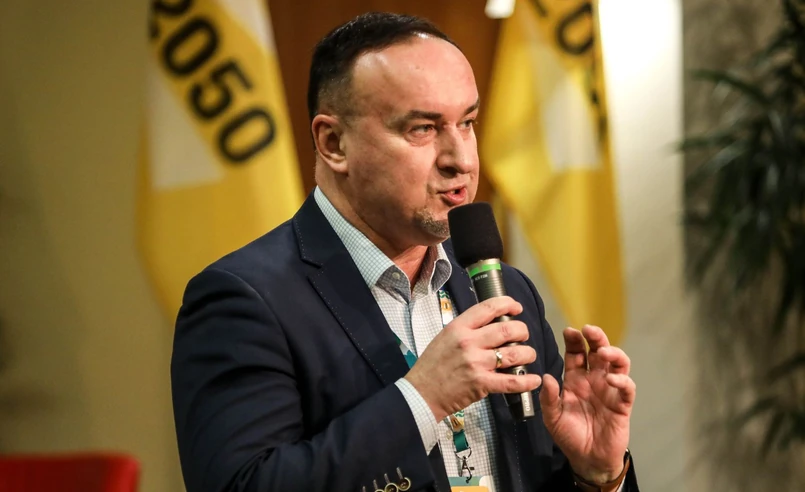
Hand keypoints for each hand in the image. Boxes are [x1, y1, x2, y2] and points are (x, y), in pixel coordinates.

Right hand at [404, 296, 541, 420]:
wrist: (421, 392)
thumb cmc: (432, 365)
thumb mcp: (445, 337)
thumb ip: (466, 329)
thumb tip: (490, 323)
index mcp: (458, 327)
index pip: (488, 308)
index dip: (508, 304)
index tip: (517, 308)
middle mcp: (469, 342)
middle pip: (507, 329)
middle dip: (522, 330)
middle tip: (524, 335)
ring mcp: (476, 363)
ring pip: (514, 353)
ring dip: (528, 353)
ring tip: (529, 355)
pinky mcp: (481, 384)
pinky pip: (511, 382)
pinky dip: (526, 381)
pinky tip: (534, 380)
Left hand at [539, 325, 634, 483]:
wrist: (587, 459)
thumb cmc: (569, 435)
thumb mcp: (552, 417)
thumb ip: (549, 398)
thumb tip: (547, 377)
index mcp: (575, 379)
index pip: (576, 354)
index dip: (574, 341)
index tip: (570, 331)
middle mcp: (594, 380)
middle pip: (598, 352)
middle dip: (595, 338)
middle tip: (589, 330)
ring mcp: (610, 390)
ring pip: (618, 363)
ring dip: (613, 353)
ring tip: (603, 351)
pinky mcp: (622, 404)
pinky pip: (627, 388)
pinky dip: (622, 380)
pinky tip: (613, 379)